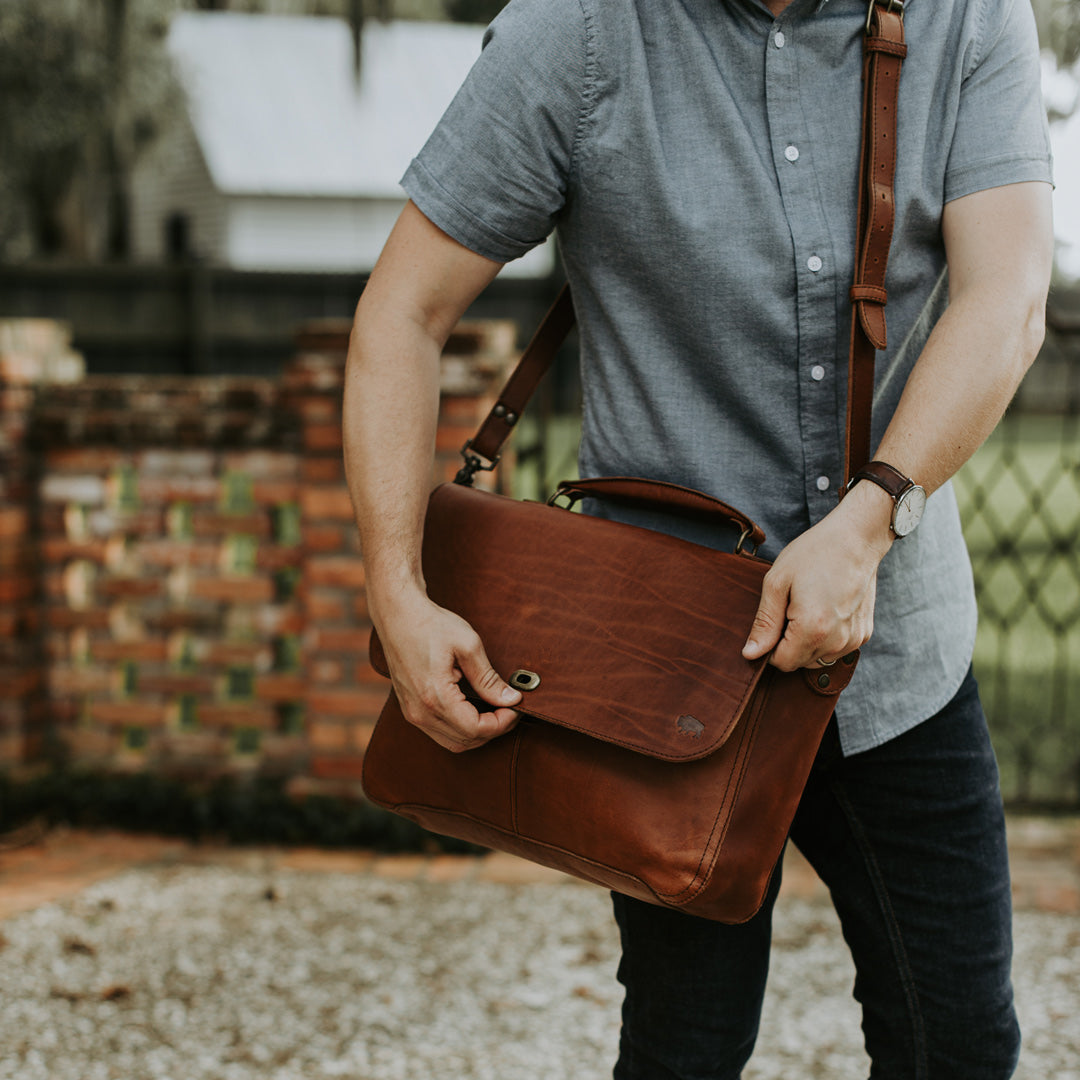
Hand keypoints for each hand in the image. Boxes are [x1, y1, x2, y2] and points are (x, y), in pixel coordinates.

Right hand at [373, 591, 521, 752]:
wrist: (397, 614)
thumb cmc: (430, 624)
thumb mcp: (468, 645)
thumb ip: (489, 678)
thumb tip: (511, 699)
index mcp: (435, 696)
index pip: (475, 729)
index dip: (502, 723)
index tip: (516, 708)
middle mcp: (420, 712)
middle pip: (465, 741)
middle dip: (493, 729)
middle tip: (509, 710)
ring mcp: (412, 713)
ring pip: (452, 742)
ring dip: (477, 732)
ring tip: (495, 711)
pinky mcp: (410, 708)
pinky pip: (439, 732)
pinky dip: (461, 728)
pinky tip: (474, 709)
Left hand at [741, 483, 893, 670]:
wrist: (856, 538)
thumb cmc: (813, 554)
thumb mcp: (777, 583)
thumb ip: (764, 623)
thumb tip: (750, 654)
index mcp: (812, 629)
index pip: (782, 663)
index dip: (770, 646)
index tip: (774, 620)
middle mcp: (837, 641)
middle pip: (799, 663)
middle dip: (788, 643)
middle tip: (791, 608)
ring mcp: (854, 639)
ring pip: (818, 659)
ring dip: (807, 642)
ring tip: (809, 607)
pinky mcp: (864, 634)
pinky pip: (836, 649)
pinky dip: (826, 637)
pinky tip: (826, 610)